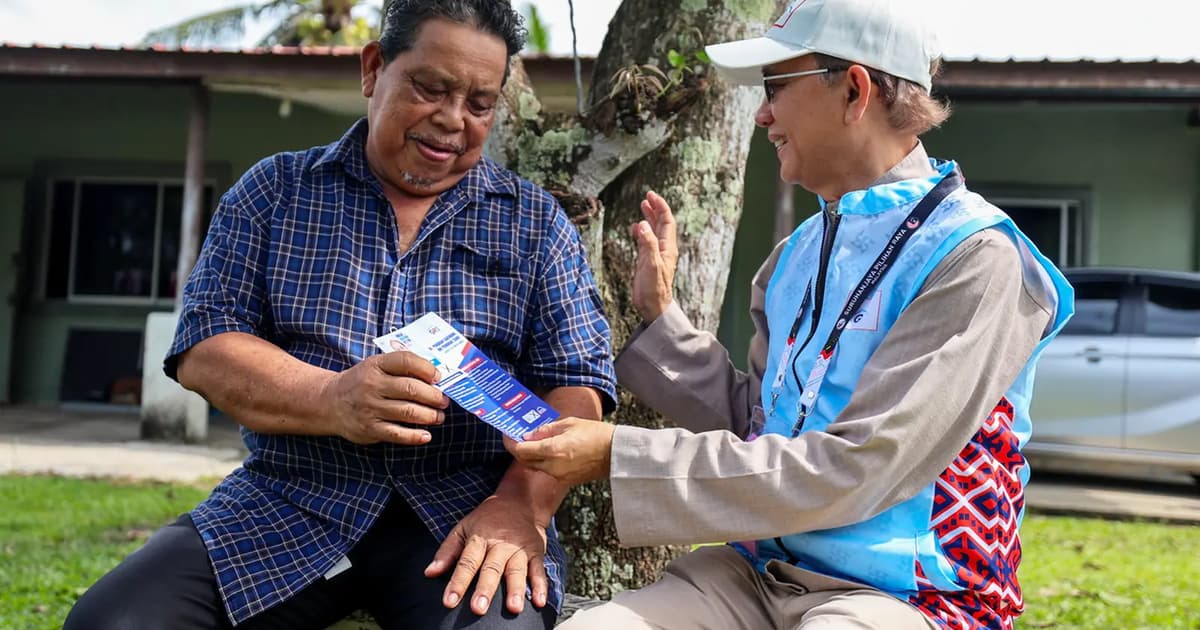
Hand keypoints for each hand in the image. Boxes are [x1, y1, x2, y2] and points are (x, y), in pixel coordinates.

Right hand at [320, 351, 448, 444]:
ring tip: (438, 416)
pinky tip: (426, 435)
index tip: (439, 377)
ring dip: (430, 416)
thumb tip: (436, 375)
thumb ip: (402, 367)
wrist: (330, 402)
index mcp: (376, 365)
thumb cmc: (362, 382)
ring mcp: (370, 408)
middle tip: (444, 401)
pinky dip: (415, 436)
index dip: (427, 368)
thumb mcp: (376, 366)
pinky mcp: (370, 429)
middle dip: (434, 396)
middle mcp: (372, 385)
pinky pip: (398, 434)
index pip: (406, 361)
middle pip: (411, 389)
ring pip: (408, 412)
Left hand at [425, 496, 548, 614]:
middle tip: (478, 609)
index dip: (457, 582)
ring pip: (517, 570)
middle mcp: (500, 544)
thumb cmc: (488, 519)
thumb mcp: (463, 528)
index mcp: (479, 538)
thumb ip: (447, 551)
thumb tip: (429, 573)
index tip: (449, 601)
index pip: (466, 562)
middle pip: (491, 568)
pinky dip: (541, 585)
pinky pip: (539, 570)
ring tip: (513, 608)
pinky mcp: (536, 551)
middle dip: (485, 589)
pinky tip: (539, 601)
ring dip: (515, 589)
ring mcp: (519, 549)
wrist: (520, 501)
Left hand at [504, 418, 615, 485]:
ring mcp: (559, 475)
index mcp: (552, 450)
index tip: (508, 435)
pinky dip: (545, 461)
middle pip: (525, 460)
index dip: (511, 442)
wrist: (616, 453)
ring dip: (532, 455)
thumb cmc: (596, 435)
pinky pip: (548, 470)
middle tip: (519, 436)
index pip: (521, 450)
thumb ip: (546, 430)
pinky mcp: (567, 480)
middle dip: (519, 449)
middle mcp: (552, 466)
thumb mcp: (569, 424)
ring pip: (536, 466)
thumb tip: (530, 434)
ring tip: (537, 441)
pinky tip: (552, 450)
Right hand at [629, 190, 677, 322]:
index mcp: (668, 248)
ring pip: (653, 230)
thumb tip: (643, 224)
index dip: (660, 206)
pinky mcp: (647, 261)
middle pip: (661, 223)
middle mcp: (663, 249)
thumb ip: (648, 244)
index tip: (650, 195)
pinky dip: (641, 231)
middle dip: (655, 208)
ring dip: (649, 217)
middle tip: (647, 197)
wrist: (653, 307)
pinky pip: (645, 241)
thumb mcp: (651, 265)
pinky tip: (635, 228)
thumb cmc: (654, 289)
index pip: (666, 221)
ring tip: (642, 206)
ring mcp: (655, 255)